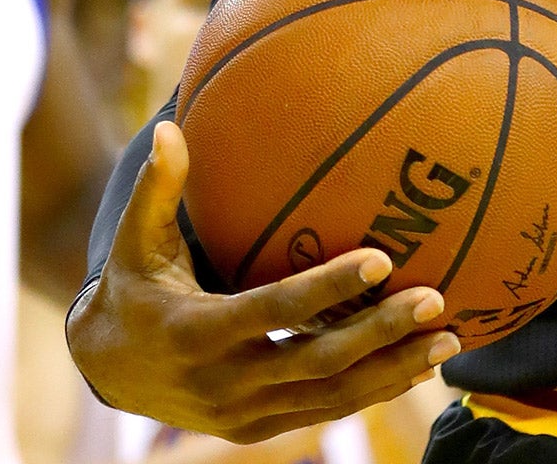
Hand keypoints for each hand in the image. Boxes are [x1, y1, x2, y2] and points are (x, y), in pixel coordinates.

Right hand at [67, 122, 459, 444]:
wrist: (107, 371)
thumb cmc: (132, 287)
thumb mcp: (135, 241)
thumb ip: (157, 189)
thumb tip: (167, 126)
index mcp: (197, 332)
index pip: (274, 311)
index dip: (326, 288)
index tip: (380, 260)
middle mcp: (223, 382)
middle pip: (316, 362)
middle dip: (380, 335)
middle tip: (435, 300)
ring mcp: (243, 415)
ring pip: (330, 398)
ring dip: (393, 371)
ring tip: (449, 339)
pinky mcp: (257, 430)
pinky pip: (324, 413)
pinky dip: (373, 393)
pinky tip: (419, 368)